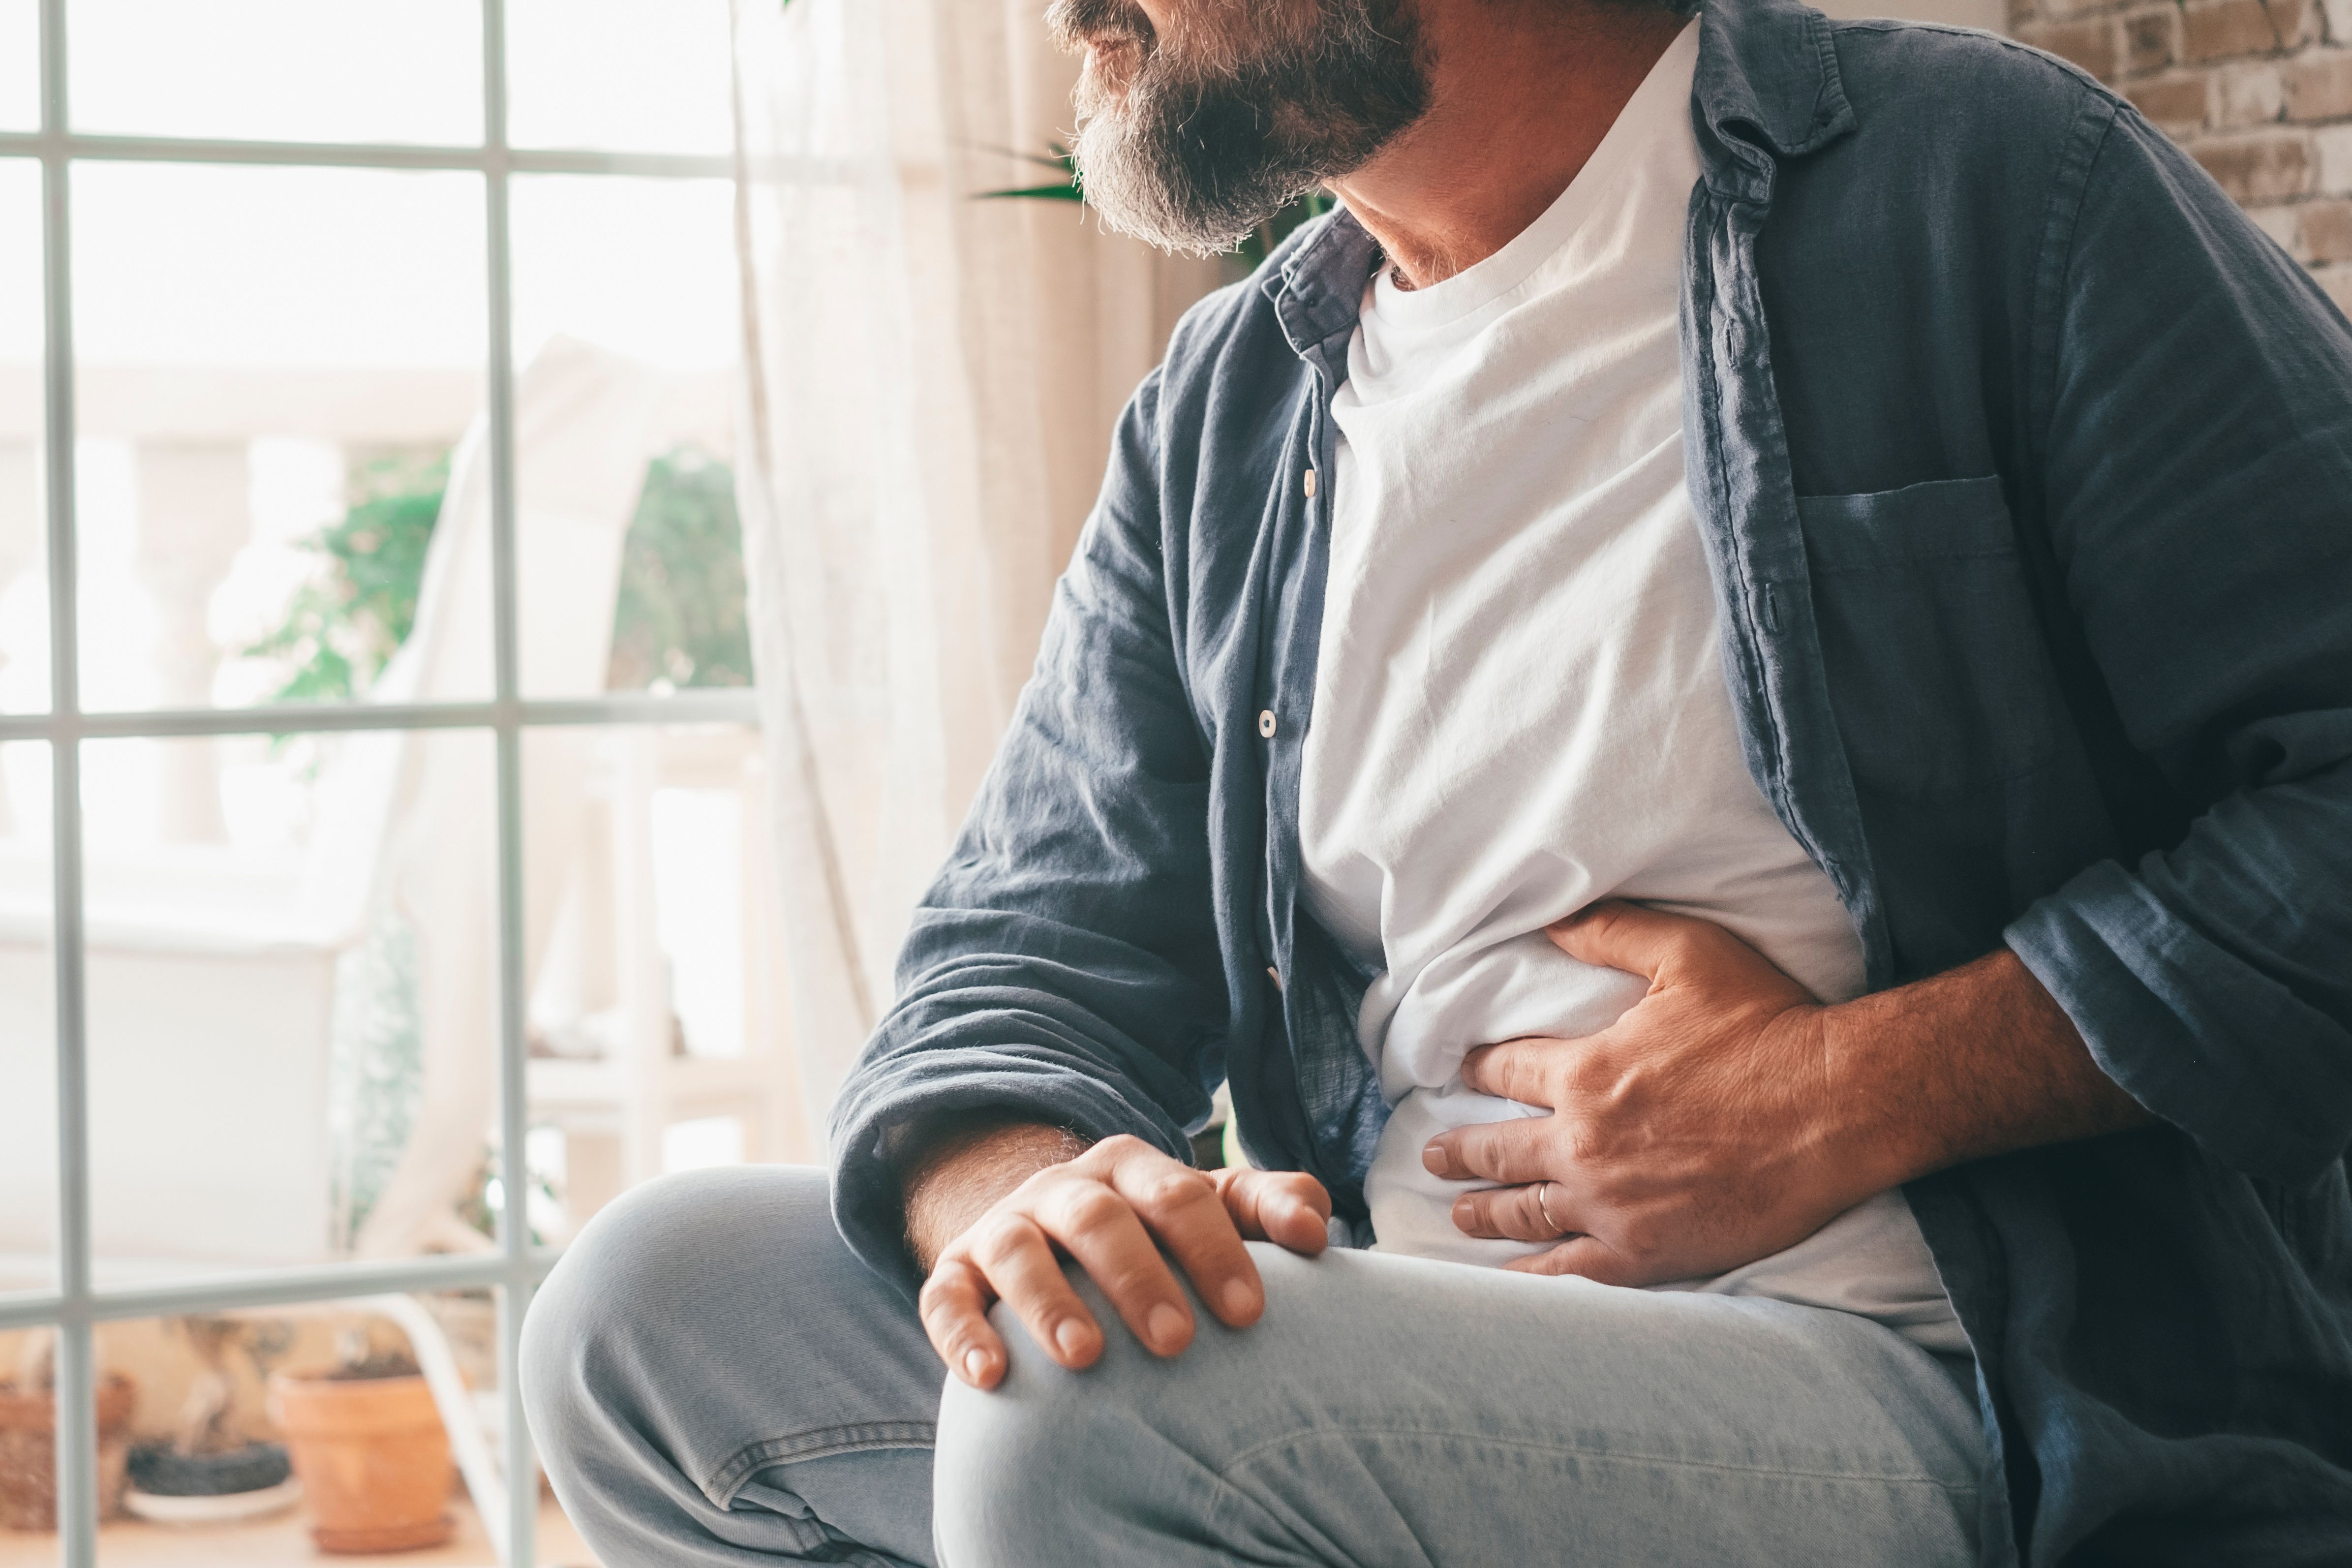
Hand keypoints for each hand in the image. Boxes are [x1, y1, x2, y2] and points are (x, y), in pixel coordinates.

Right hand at [916, 1133, 1330, 1390]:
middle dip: (1138, 1277)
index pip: (1178, 1196)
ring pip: (1018, 1251)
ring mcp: (1003, 1229)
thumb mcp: (1207, 1211)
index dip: (1214, 1250)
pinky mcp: (953, 1272)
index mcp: (1132, 1170)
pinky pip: (946, 1295)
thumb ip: (1265, 1207)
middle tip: (1176, 1342)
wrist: (1045, 1232)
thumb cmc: (1151, 1238)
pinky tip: (990, 1375)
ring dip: (1049, 1302)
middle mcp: (1064, 1190)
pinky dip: (962, 1333)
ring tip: (1085, 1357)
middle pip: (1099, 1220)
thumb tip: (1317, 1225)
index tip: (1250, 1313)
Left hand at [1422, 900, 1884, 1285]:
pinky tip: (1512, 1276)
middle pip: (1498, 1151)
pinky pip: (1569, 1270)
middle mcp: (1584, 1144)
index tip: (1458, 1073)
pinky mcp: (1646, 1252)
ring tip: (1458, 1213)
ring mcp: (1611, 1205)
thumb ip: (1610, 932)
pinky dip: (1533, 1274)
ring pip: (1524, 1214)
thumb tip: (1550, 918)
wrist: (1839, 1107)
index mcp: (1585, 1074)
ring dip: (1483, 1213)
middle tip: (1432, 1155)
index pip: (1504, 1071)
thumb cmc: (1769, 1025)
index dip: (1477, 1069)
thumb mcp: (1687, 952)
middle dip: (1459, 1152)